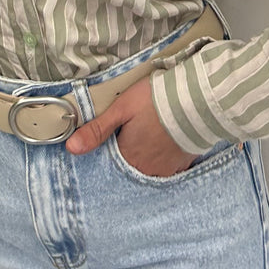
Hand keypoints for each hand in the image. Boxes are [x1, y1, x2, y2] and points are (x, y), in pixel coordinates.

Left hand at [65, 76, 197, 176]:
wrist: (196, 99)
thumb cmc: (156, 100)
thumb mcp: (121, 109)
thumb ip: (97, 130)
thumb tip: (71, 148)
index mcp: (129, 157)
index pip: (111, 164)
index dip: (109, 152)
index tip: (111, 142)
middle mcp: (147, 168)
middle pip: (131, 167)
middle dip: (128, 156)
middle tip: (131, 138)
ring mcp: (167, 168)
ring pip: (150, 169)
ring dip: (146, 158)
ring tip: (148, 140)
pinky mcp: (184, 162)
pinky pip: (170, 168)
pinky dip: (164, 159)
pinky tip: (165, 146)